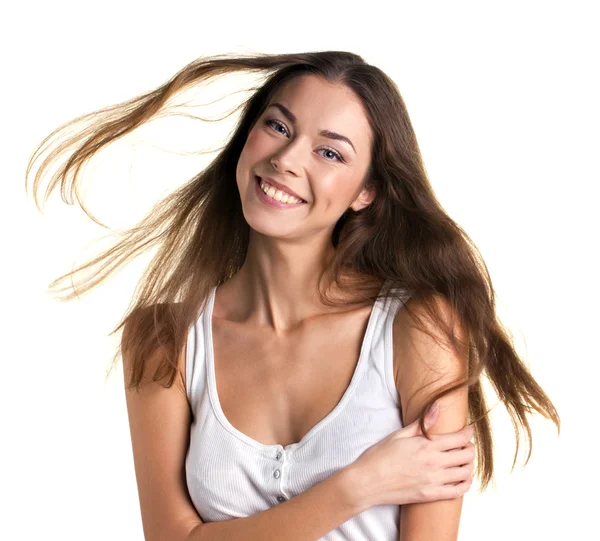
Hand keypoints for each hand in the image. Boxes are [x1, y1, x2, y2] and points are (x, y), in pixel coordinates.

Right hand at [346, 403, 474, 508]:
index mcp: (426, 445)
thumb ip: (421, 423)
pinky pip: (457, 492)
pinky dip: (464, 484)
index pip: (459, 438)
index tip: (468, 430)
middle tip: (465, 445)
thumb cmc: (379, 456)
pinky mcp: (430, 495)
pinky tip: (462, 479)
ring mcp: (433, 481)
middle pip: (466, 455)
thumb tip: (437, 406)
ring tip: (464, 461)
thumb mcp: (399, 435)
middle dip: (469, 448)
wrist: (367, 482)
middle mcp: (434, 463)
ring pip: (465, 473)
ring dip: (468, 465)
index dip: (467, 433)